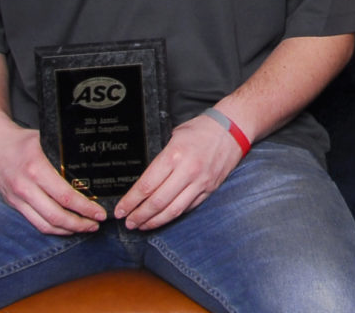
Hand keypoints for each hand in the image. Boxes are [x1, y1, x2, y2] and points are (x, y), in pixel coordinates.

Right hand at [0, 118, 103, 234]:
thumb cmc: (19, 139)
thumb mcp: (44, 139)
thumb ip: (62, 154)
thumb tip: (90, 165)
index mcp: (35, 168)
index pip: (64, 196)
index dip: (85, 207)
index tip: (99, 212)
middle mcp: (25, 187)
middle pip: (56, 216)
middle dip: (80, 224)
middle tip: (96, 224)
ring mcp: (17, 198)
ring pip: (45, 224)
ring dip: (67, 230)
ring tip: (85, 227)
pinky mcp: (13, 204)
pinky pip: (35, 222)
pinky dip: (52, 228)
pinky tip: (65, 226)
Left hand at [116, 113, 243, 228]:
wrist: (233, 129)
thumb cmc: (202, 129)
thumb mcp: (175, 136)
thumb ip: (161, 159)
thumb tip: (145, 181)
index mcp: (175, 155)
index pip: (147, 185)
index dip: (131, 201)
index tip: (120, 210)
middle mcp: (187, 171)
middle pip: (157, 202)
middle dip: (139, 215)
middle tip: (128, 222)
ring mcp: (200, 182)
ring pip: (172, 210)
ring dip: (154, 221)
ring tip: (141, 225)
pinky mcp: (209, 189)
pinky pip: (187, 208)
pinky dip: (171, 216)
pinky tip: (162, 219)